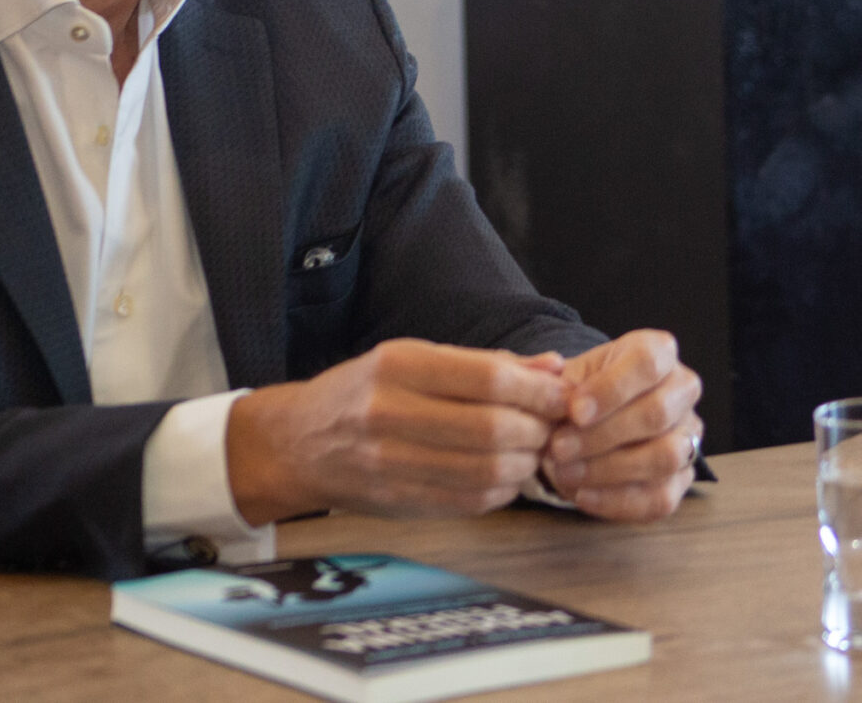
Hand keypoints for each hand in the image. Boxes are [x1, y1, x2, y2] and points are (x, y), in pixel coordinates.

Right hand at [225, 339, 570, 525]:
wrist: (298, 443)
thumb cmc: (365, 391)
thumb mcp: (416, 358)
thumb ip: (486, 364)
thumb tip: (554, 368)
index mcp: (398, 366)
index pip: (488, 380)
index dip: (538, 391)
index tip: (563, 396)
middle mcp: (389, 413)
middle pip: (492, 430)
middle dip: (538, 430)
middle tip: (554, 426)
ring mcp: (388, 463)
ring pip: (485, 471)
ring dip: (525, 464)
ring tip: (533, 450)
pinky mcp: (394, 502)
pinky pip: (467, 502)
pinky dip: (501, 491)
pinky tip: (507, 476)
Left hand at [539, 330, 702, 522]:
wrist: (584, 422)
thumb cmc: (578, 393)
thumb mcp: (565, 377)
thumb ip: (556, 383)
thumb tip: (556, 395)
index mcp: (658, 351)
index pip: (648, 362)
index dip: (611, 389)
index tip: (574, 412)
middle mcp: (683, 389)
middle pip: (658, 413)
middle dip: (603, 435)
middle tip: (559, 448)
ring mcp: (689, 435)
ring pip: (666, 457)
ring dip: (610, 469)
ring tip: (566, 472)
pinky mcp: (682, 477)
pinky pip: (661, 497)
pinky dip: (617, 501)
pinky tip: (582, 494)